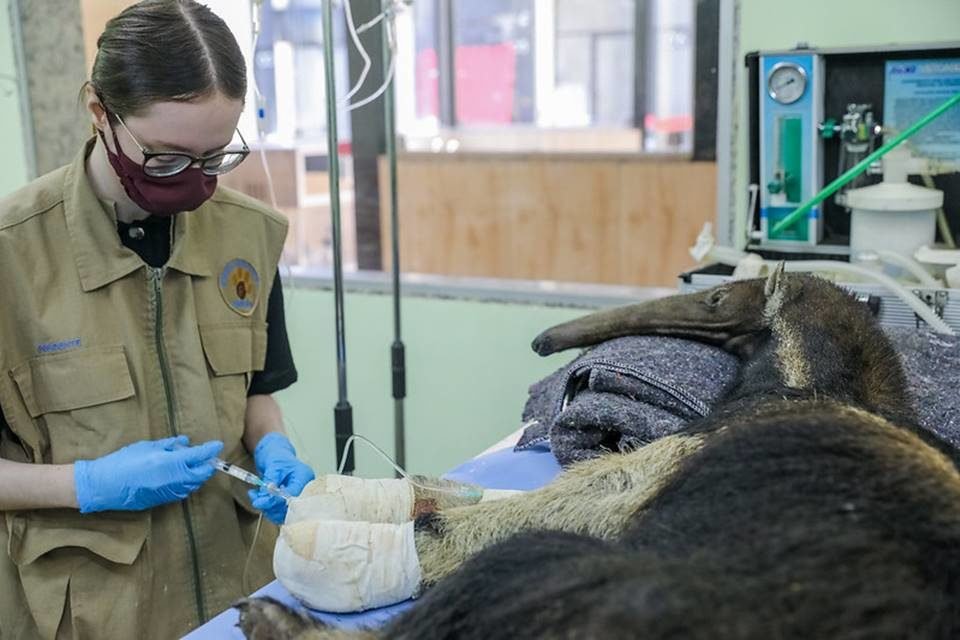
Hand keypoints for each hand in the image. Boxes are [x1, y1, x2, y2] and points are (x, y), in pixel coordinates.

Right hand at [74, 436, 222, 513]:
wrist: (104, 486)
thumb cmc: (123, 461)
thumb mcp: (146, 447)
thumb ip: (168, 445)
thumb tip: (184, 442)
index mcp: (170, 463)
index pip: (198, 456)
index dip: (210, 449)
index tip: (217, 444)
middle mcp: (174, 479)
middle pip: (201, 473)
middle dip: (208, 464)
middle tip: (208, 456)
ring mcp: (169, 492)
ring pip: (194, 484)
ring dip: (198, 475)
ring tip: (195, 465)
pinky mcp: (163, 501)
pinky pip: (183, 492)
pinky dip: (188, 483)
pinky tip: (183, 476)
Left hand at [248, 432, 314, 523]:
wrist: (274, 453)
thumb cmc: (276, 455)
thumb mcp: (273, 465)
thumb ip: (270, 482)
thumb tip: (265, 499)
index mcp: (304, 476)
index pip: (293, 495)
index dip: (276, 501)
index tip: (260, 502)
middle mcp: (304, 488)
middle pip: (289, 507)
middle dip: (270, 505)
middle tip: (256, 499)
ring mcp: (297, 495)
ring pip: (283, 512)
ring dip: (266, 507)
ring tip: (255, 495)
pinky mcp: (288, 501)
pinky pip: (279, 511)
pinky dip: (266, 507)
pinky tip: (258, 497)